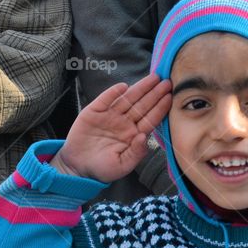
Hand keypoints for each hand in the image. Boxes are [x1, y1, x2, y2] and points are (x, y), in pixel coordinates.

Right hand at [50, 74, 171, 182]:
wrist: (77, 167)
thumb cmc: (102, 169)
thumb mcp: (122, 166)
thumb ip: (136, 153)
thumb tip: (144, 137)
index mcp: (133, 135)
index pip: (150, 119)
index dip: (160, 108)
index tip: (170, 97)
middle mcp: (124, 122)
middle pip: (142, 105)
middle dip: (154, 93)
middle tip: (167, 82)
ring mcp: (109, 115)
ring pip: (127, 99)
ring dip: (140, 88)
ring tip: (153, 78)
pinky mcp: (94, 111)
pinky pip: (105, 99)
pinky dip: (113, 92)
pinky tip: (123, 86)